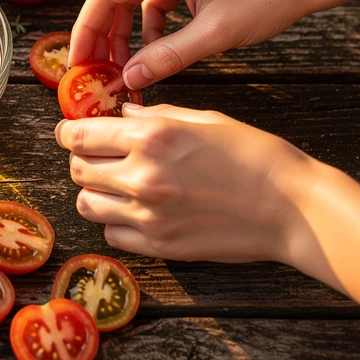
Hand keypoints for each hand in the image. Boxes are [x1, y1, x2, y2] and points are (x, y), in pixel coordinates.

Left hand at [55, 103, 314, 264]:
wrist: (292, 207)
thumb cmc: (254, 155)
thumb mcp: (203, 119)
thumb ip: (154, 116)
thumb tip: (120, 113)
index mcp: (151, 138)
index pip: (79, 136)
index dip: (67, 132)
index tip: (68, 132)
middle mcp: (142, 176)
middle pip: (77, 170)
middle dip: (81, 160)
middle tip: (97, 156)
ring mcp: (148, 216)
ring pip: (87, 204)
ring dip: (94, 192)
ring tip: (114, 185)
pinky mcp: (160, 246)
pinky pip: (112, 234)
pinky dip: (115, 221)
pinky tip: (134, 211)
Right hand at [69, 0, 317, 88]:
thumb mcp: (214, 35)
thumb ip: (166, 57)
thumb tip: (128, 80)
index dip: (86, 29)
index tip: (78, 61)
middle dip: (98, 31)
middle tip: (93, 67)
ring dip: (121, 29)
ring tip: (123, 65)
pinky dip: (145, 23)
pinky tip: (154, 49)